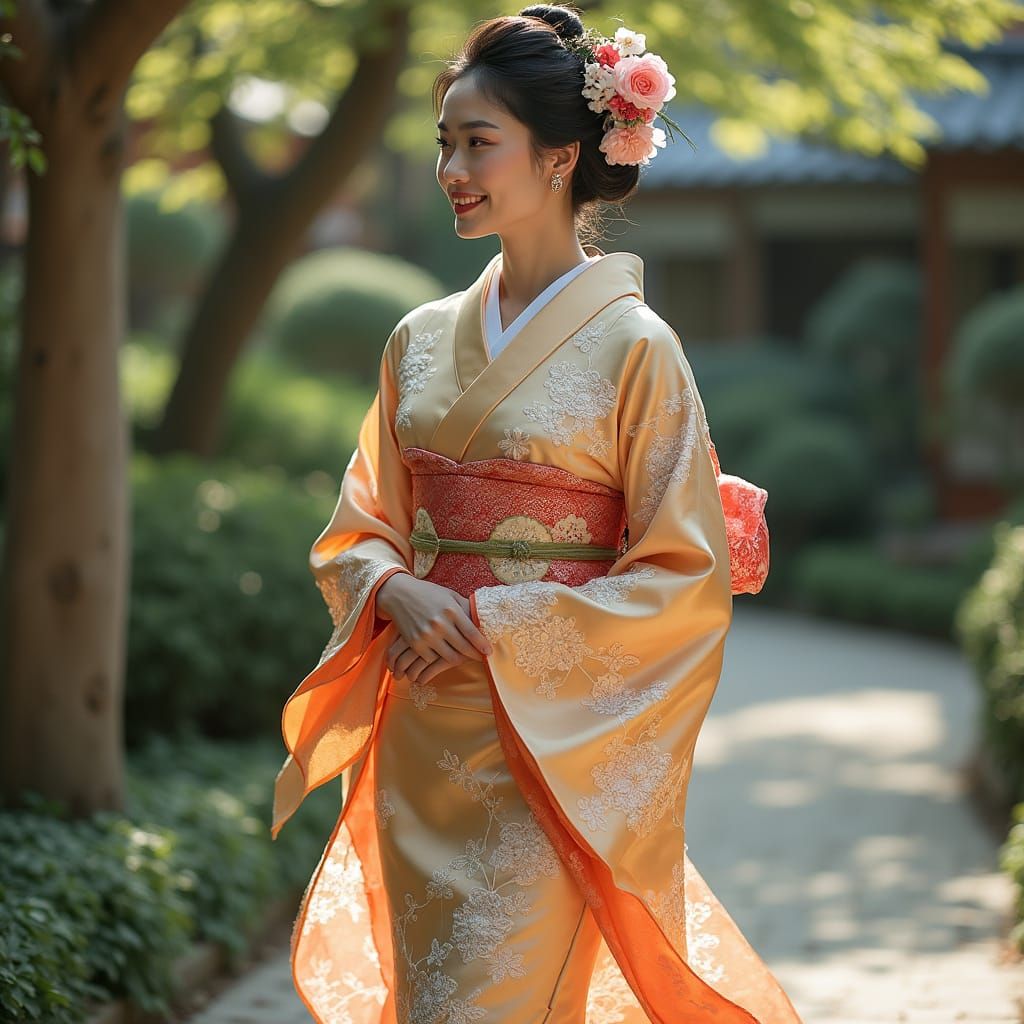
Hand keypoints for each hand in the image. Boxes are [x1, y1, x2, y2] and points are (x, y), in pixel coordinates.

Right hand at [378, 573, 492, 684]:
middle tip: (479, 657)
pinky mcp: (415, 643)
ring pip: (449, 657)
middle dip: (474, 655)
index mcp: (451, 610)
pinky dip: (438, 659)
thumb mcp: (449, 595)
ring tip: (463, 657)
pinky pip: (432, 659)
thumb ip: (465, 607)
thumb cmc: (428, 593)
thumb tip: (482, 619)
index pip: (472, 633)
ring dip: (458, 659)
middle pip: (463, 648)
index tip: (489, 652)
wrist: (399, 594)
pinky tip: (443, 654)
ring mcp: (426, 635)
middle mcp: (440, 624)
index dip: (482, 645)